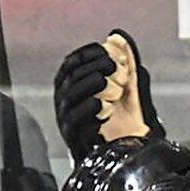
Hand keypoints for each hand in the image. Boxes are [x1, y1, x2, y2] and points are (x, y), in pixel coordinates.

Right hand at [53, 28, 165, 161]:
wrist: (117, 154)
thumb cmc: (118, 119)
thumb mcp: (124, 89)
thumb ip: (124, 63)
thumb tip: (119, 36)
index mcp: (73, 85)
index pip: (72, 62)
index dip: (87, 53)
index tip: (106, 49)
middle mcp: (65, 100)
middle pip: (71, 77)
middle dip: (93, 68)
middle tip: (114, 66)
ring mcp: (66, 119)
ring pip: (70, 97)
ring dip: (89, 87)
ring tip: (107, 83)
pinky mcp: (73, 139)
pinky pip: (74, 123)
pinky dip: (88, 112)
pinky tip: (102, 106)